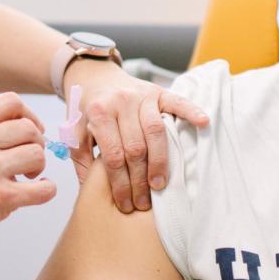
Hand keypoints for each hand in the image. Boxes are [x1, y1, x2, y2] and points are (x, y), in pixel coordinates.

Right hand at [0, 93, 56, 256]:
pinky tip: (35, 192)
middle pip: (28, 128)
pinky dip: (46, 190)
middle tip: (27, 159)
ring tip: (26, 177)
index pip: (11, 102)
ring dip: (38, 166)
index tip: (29, 130)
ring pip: (37, 154)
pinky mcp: (1, 197)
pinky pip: (44, 188)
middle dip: (35, 143)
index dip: (28, 115)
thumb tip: (21, 127)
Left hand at [65, 60, 208, 212]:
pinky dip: (191, 112)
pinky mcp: (158, 91)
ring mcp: (142, 95)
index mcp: (99, 113)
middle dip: (140, 180)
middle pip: (136, 148)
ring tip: (161, 185)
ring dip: (160, 161)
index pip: (113, 155)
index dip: (120, 183)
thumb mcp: (75, 133)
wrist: (93, 76)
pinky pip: (177, 102)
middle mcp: (121, 102)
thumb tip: (89, 192)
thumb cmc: (87, 110)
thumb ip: (82, 160)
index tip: (125, 203)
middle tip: (144, 202)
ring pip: (156, 131)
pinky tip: (203, 123)